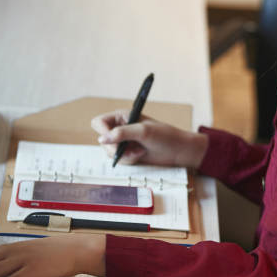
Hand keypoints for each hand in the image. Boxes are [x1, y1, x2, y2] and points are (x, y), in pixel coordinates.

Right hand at [91, 110, 207, 168]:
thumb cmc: (164, 136)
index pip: (99, 122)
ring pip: (109, 152)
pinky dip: (128, 160)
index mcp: (122, 116)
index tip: (112, 140)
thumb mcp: (143, 132)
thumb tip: (101, 140)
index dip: (103, 132)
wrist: (178, 150)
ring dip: (124, 155)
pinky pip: (118, 159)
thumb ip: (122, 134)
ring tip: (139, 152)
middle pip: (102, 140)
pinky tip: (140, 155)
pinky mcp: (127, 153)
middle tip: (128, 149)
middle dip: (115, 148)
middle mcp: (120, 127)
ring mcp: (123, 141)